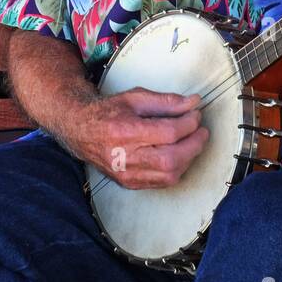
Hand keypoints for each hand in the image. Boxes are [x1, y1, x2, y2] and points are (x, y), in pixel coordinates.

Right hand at [69, 88, 207, 188]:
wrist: (80, 130)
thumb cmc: (107, 112)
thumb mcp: (135, 98)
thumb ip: (166, 101)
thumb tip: (193, 102)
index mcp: (125, 131)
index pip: (168, 133)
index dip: (189, 124)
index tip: (196, 115)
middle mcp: (125, 156)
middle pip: (172, 158)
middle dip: (194, 144)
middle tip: (201, 130)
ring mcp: (127, 173)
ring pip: (169, 174)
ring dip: (188, 158)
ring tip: (192, 142)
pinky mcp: (129, 183)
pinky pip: (161, 182)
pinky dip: (176, 169)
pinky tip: (179, 155)